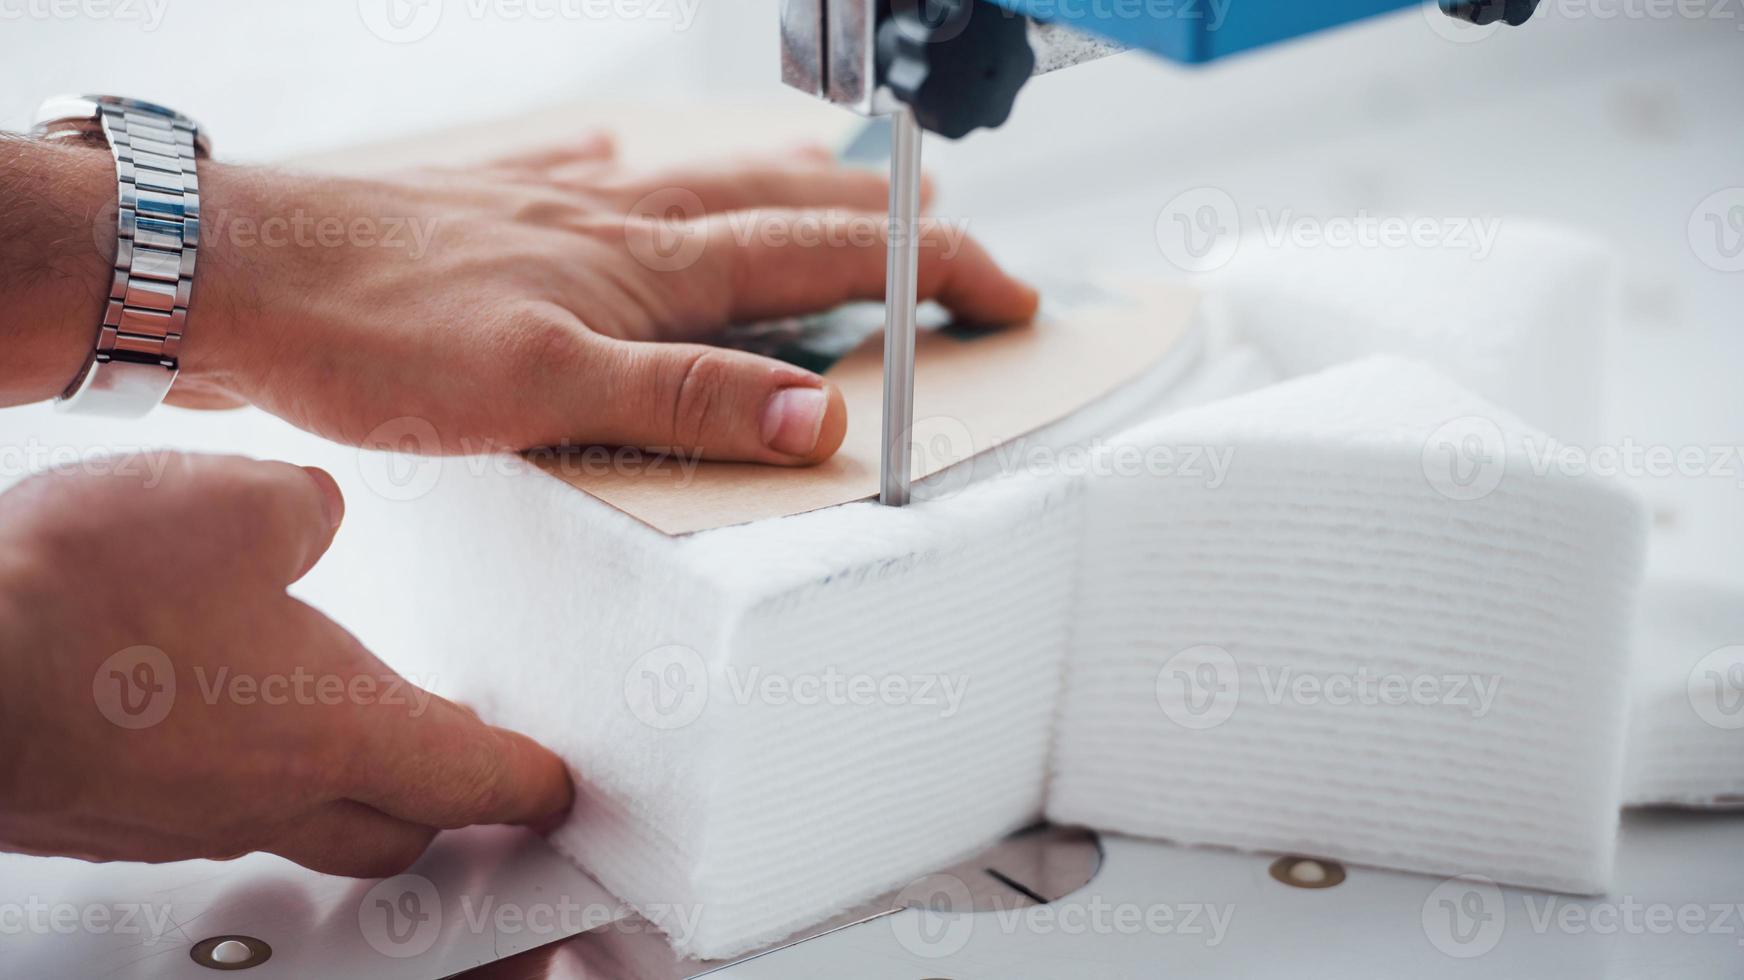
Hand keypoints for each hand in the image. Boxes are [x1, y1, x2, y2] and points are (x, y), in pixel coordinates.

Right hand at [0, 453, 570, 875]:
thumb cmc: (79, 604)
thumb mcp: (233, 505)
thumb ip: (302, 513)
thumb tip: (310, 518)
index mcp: (341, 730)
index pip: (476, 778)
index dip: (530, 781)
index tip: (557, 787)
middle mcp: (273, 797)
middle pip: (398, 826)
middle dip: (443, 796)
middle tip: (460, 756)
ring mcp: (185, 821)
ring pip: (301, 825)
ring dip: (339, 785)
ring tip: (338, 727)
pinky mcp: (111, 818)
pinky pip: (209, 811)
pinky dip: (239, 773)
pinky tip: (207, 711)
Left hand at [175, 135, 1039, 462]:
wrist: (230, 274)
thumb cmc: (375, 331)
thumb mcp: (548, 391)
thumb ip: (687, 401)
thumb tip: (822, 413)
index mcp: (650, 267)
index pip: (829, 258)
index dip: (933, 273)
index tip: (1012, 294)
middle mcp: (616, 223)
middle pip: (782, 204)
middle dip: (882, 220)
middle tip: (946, 227)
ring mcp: (553, 209)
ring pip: (700, 189)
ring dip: (782, 189)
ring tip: (830, 180)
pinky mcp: (490, 214)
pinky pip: (593, 184)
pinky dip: (638, 176)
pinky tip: (624, 162)